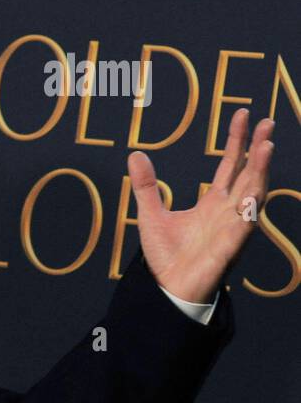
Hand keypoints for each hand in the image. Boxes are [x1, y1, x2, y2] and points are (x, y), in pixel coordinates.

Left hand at [128, 107, 275, 303]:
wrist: (168, 288)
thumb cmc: (167, 255)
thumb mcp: (150, 214)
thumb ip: (146, 186)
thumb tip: (135, 154)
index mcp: (214, 202)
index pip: (231, 164)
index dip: (238, 140)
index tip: (245, 114)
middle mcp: (228, 211)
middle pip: (249, 172)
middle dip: (258, 148)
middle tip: (267, 121)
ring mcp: (232, 226)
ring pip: (253, 193)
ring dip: (261, 170)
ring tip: (266, 145)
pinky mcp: (230, 245)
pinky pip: (244, 224)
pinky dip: (250, 207)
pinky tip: (254, 190)